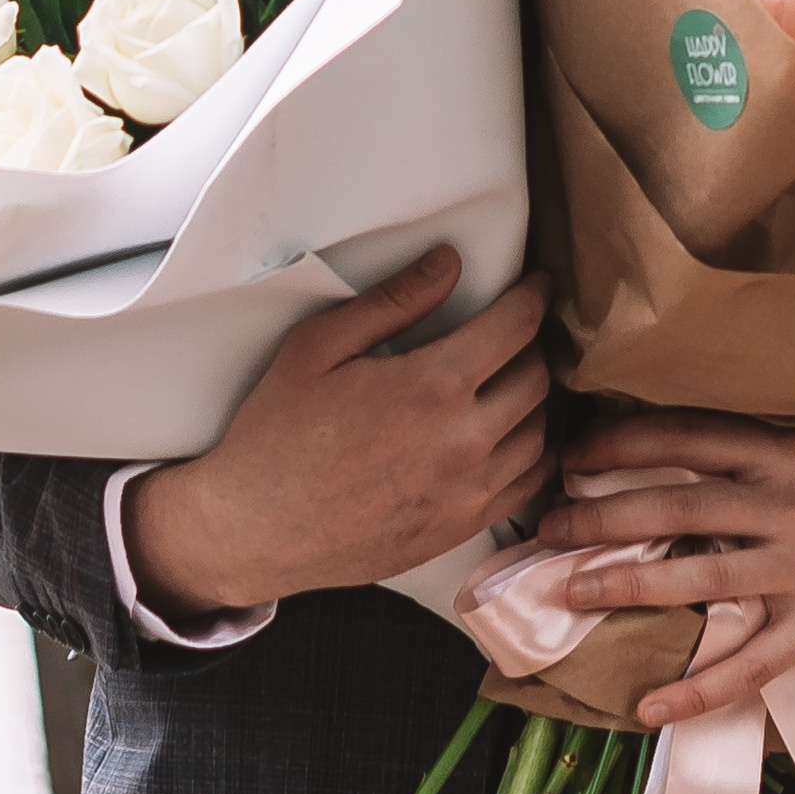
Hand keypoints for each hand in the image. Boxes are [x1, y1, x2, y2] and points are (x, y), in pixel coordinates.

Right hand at [120, 248, 550, 624]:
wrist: (254, 529)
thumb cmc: (276, 433)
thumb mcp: (318, 347)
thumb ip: (391, 301)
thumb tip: (448, 264)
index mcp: (432, 386)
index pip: (516, 327)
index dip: (533, 297)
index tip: (536, 285)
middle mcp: (464, 441)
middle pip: (537, 377)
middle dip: (535, 344)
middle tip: (519, 330)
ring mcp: (467, 492)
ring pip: (540, 433)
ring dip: (538, 399)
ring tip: (517, 378)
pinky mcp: (461, 529)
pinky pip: (526, 486)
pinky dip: (534, 454)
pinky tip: (516, 437)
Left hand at [532, 408, 794, 727]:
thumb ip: (745, 450)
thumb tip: (655, 451)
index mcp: (783, 450)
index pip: (687, 438)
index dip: (623, 444)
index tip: (572, 456)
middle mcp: (790, 504)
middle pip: (681, 508)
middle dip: (605, 518)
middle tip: (548, 526)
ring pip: (703, 582)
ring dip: (631, 588)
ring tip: (572, 591)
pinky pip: (749, 665)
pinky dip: (697, 690)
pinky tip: (647, 705)